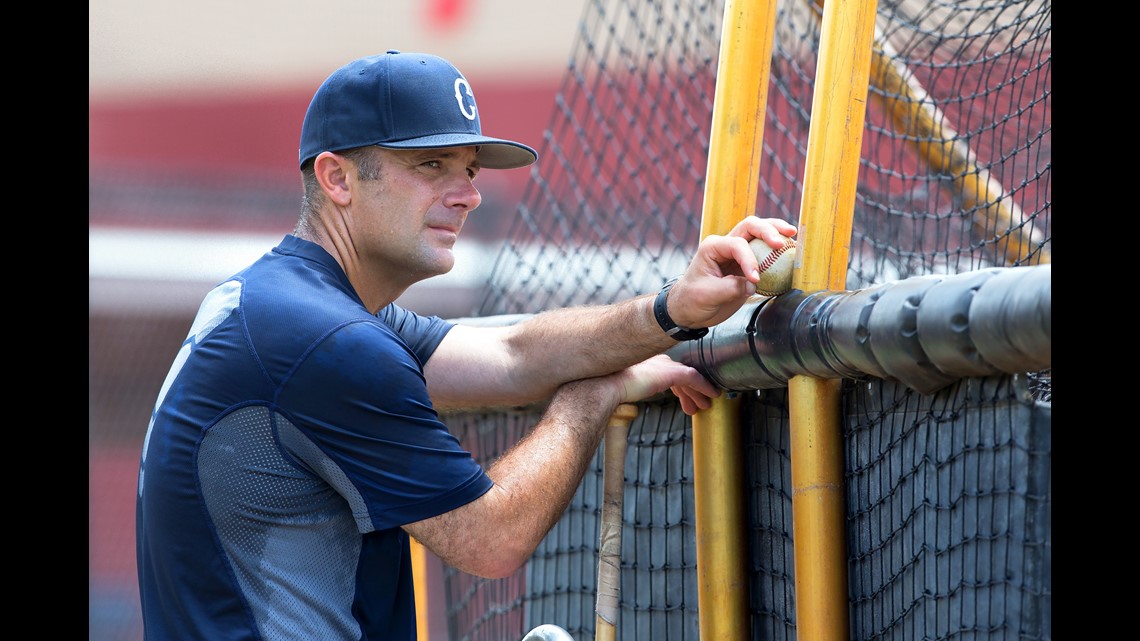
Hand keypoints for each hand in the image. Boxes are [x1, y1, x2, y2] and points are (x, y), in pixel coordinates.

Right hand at [613, 354, 720, 415]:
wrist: (607, 386)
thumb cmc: (610, 387)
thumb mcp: (626, 385)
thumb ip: (635, 385)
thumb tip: (633, 393)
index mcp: (647, 361)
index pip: (669, 372)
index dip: (678, 387)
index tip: (682, 397)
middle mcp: (658, 359)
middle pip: (681, 374)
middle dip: (690, 391)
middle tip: (697, 404)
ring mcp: (665, 365)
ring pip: (689, 378)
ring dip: (698, 393)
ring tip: (704, 406)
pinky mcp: (671, 373)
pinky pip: (695, 379)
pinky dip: (704, 387)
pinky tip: (712, 395)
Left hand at [666, 216, 797, 328]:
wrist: (689, 310)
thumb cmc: (692, 299)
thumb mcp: (708, 295)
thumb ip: (731, 288)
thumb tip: (753, 285)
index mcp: (713, 247)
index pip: (737, 245)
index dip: (749, 260)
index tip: (755, 279)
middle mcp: (726, 245)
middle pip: (750, 226)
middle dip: (768, 230)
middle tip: (782, 241)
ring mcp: (737, 253)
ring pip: (758, 233)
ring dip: (775, 232)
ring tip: (792, 234)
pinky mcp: (746, 265)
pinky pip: (764, 252)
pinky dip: (777, 250)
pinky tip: (790, 250)